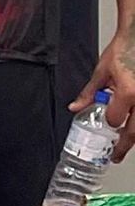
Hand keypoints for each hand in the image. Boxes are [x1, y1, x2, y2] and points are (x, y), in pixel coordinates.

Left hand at [76, 29, 134, 158]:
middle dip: (123, 146)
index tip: (107, 120)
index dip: (109, 121)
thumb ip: (89, 93)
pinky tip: (134, 125)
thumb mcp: (102, 72)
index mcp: (128, 92)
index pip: (114, 120)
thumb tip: (75, 107)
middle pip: (134, 132)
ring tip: (126, 144)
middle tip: (115, 155)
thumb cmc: (124, 49)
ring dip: (134, 137)